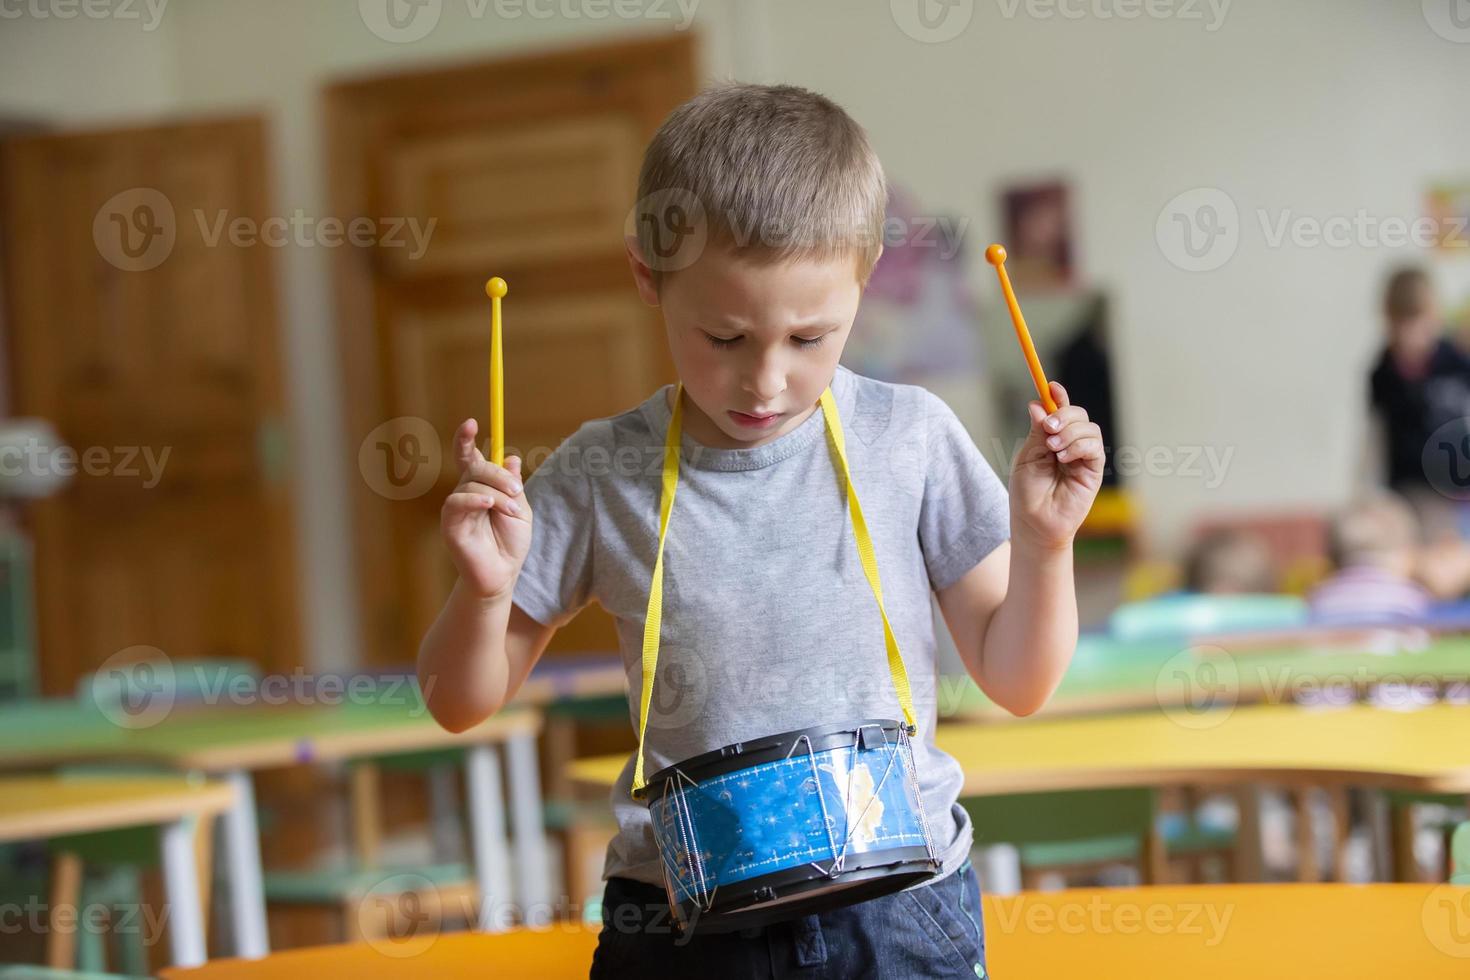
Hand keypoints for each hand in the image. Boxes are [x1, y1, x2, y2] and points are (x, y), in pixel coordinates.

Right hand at [442, 418, 532, 598]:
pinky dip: (475, 500)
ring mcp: (456, 509)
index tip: (470, 422)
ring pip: (471, 484)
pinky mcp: (450, 524)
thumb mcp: (520, 509)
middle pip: (474, 466)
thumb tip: (510, 458)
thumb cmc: (511, 543)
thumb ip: (513, 485)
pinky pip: (457, 502)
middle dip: (497, 473)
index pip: (469, 458)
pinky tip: (489, 505)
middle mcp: (466, 494)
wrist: (504, 574)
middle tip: (516, 490)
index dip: (465, 439)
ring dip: (496, 493)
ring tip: (512, 510)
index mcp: (482, 487)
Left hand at [1009, 381, 1104, 550]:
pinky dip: (1079, 446)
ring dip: (1070, 432)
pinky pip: (1094, 447)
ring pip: (1089, 428)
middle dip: (1064, 414)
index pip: (1059, 411)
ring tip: (1053, 449)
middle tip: (1048, 428)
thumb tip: (1039, 404)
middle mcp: (1069, 444)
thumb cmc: (1027, 493)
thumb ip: (1037, 432)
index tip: (1050, 386)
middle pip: (1078, 414)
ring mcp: (1083, 456)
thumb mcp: (1027, 456)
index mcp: (1050, 438)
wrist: (1034, 522)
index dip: (1058, 396)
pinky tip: (1063, 458)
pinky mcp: (1093, 470)